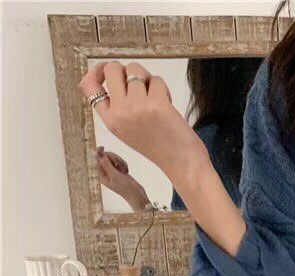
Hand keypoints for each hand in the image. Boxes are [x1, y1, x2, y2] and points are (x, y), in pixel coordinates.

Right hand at [79, 61, 208, 184]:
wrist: (182, 163)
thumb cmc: (159, 147)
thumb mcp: (128, 131)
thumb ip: (118, 108)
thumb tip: (116, 75)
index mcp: (110, 120)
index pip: (89, 86)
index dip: (97, 71)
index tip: (109, 73)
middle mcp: (119, 112)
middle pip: (111, 69)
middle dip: (126, 70)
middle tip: (139, 84)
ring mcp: (137, 107)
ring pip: (135, 70)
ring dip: (147, 78)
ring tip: (155, 96)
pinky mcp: (156, 104)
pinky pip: (156, 79)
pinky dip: (163, 88)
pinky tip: (167, 104)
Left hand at [95, 148, 149, 211]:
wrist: (137, 195)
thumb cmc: (125, 189)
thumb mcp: (115, 176)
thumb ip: (107, 165)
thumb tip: (99, 155)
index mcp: (102, 176)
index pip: (98, 161)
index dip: (99, 153)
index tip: (102, 147)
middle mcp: (106, 173)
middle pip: (106, 157)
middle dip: (114, 158)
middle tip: (120, 164)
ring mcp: (113, 171)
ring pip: (113, 159)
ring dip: (120, 161)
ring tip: (125, 169)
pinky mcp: (120, 171)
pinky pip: (119, 162)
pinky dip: (123, 164)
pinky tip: (127, 170)